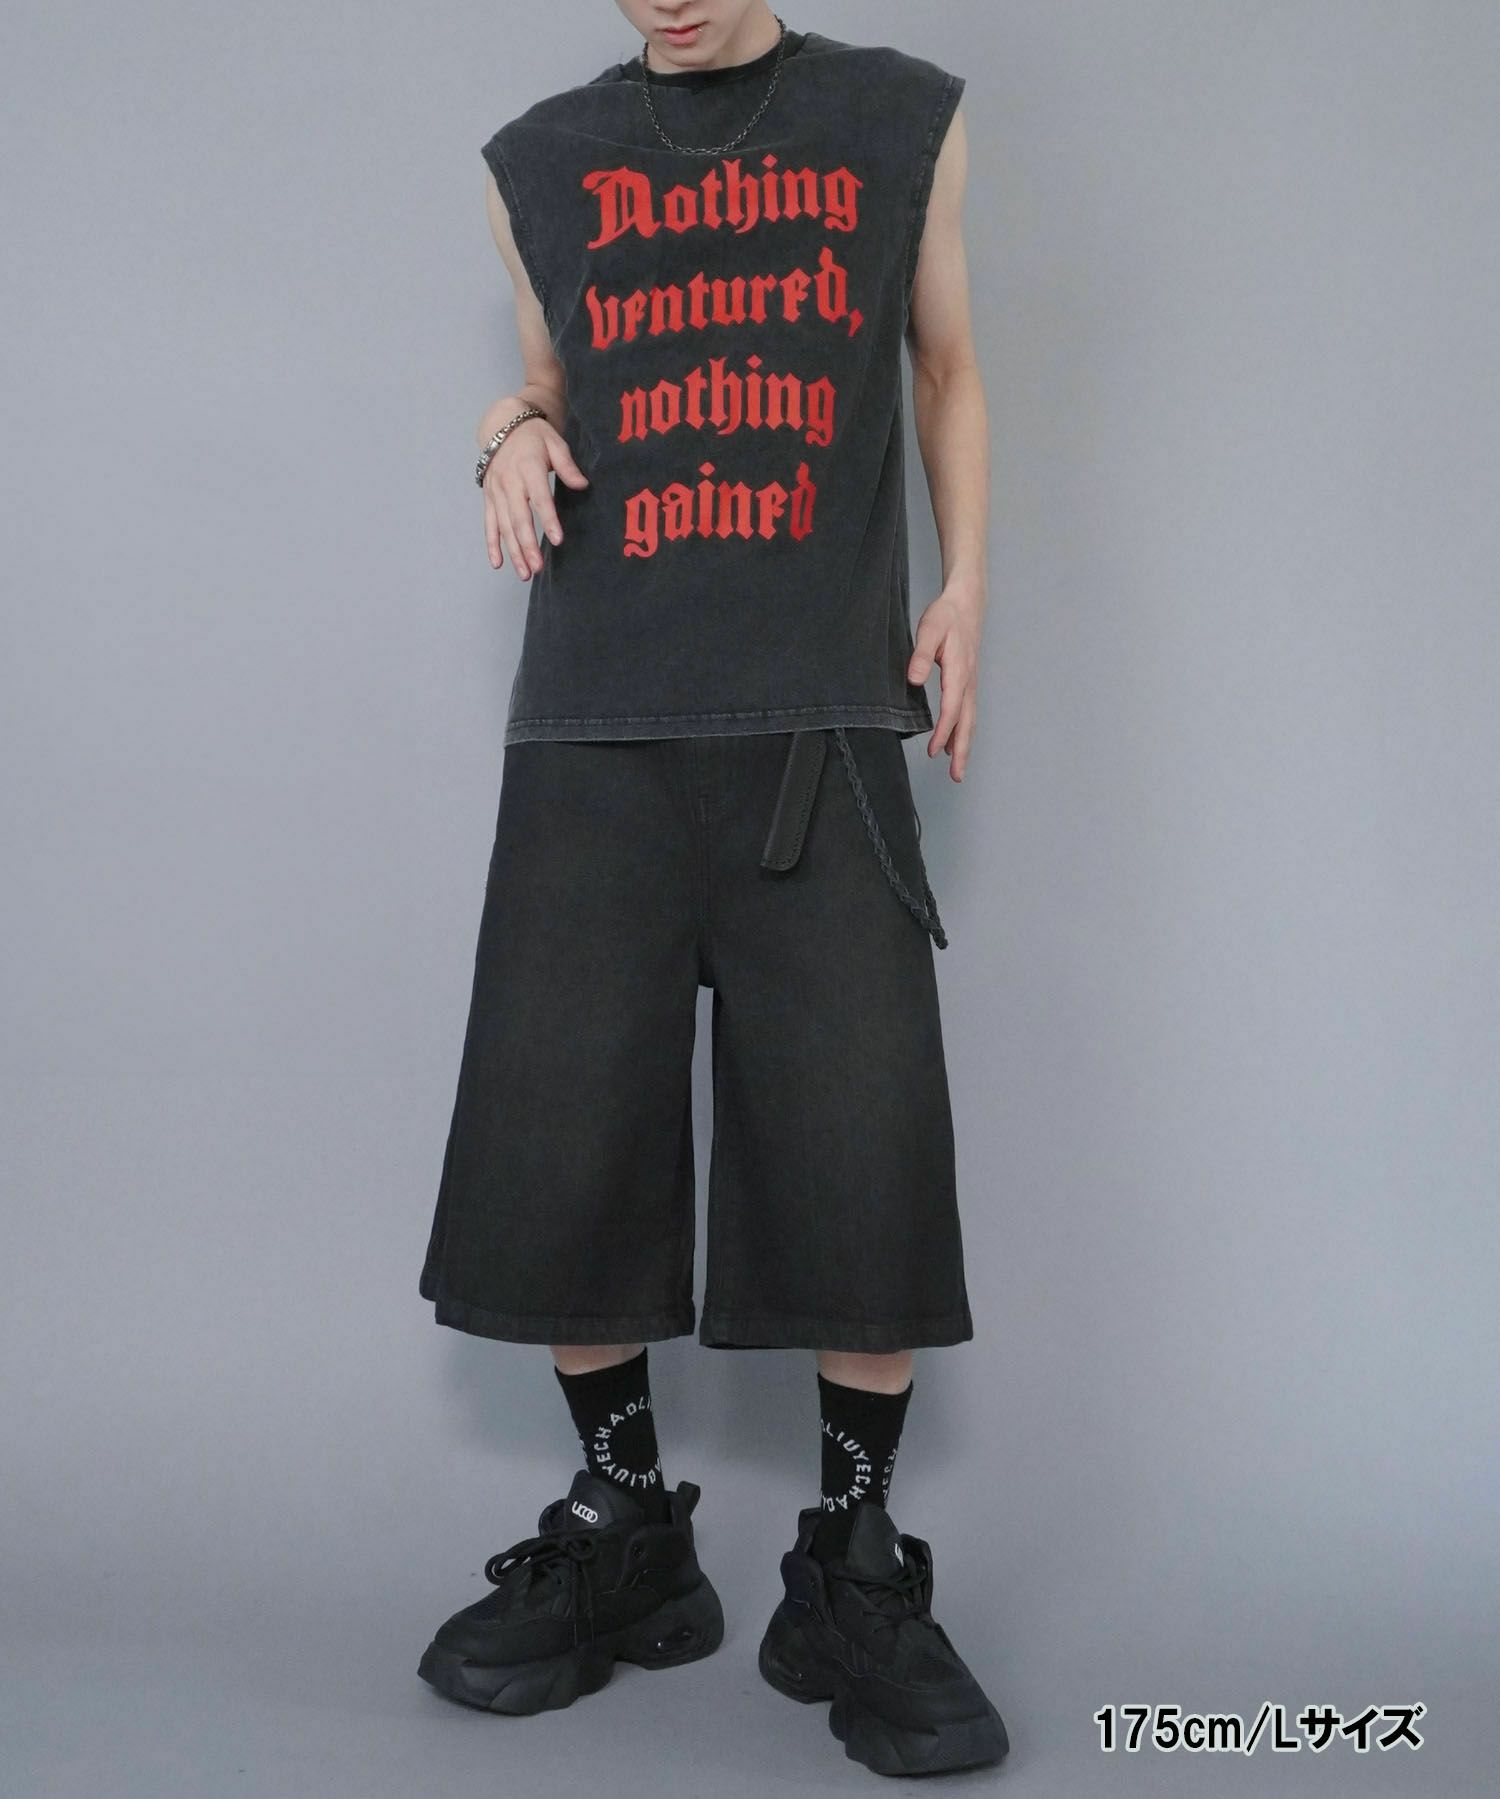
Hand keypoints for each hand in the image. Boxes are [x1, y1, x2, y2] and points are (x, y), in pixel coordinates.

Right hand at [482, 416, 589, 579]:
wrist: (502, 426)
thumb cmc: (534, 436)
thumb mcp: (555, 442)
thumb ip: (567, 465)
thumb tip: (583, 484)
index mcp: (527, 468)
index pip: (539, 498)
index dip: (548, 520)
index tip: (557, 540)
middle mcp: (509, 482)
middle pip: (519, 519)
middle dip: (528, 545)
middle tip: (538, 568)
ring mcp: (496, 492)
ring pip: (504, 527)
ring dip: (513, 551)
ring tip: (525, 573)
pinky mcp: (489, 498)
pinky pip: (489, 524)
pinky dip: (492, 544)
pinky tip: (498, 564)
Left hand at [907, 584, 983, 780]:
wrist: (966, 603)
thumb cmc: (946, 616)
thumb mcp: (929, 630)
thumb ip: (920, 655)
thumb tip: (914, 679)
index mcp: (959, 672)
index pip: (953, 709)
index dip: (943, 732)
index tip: (933, 751)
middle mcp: (969, 681)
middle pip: (967, 722)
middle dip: (962, 751)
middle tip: (956, 776)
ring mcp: (971, 683)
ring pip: (970, 720)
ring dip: (964, 745)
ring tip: (957, 768)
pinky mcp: (968, 682)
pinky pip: (968, 712)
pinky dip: (964, 730)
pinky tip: (955, 742)